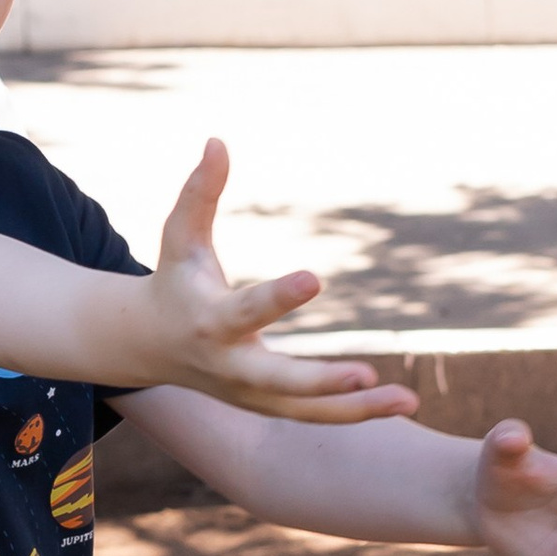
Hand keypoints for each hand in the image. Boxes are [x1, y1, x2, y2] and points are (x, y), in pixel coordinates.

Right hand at [145, 142, 419, 423]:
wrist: (147, 346)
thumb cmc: (174, 280)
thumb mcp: (180, 237)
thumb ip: (199, 193)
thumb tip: (217, 140)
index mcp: (210, 321)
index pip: (247, 311)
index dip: (278, 297)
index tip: (315, 278)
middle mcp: (231, 366)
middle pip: (278, 381)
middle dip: (321, 381)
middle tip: (365, 374)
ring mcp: (250, 394)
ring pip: (306, 410)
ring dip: (356, 409)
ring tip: (409, 399)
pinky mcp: (267, 405)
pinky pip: (315, 415)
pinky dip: (355, 413)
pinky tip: (400, 402)